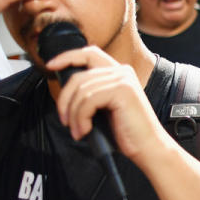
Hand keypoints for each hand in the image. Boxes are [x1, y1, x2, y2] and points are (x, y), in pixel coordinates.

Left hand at [46, 46, 165, 163]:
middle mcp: (122, 71)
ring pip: (81, 91)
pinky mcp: (122, 91)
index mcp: (119, 73)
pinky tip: (85, 130)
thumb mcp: (105, 107)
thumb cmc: (126, 131)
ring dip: (73, 115)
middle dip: (64, 100)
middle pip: (78, 76)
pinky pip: (88, 101)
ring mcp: (123, 80)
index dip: (68, 56)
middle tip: (65, 120)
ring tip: (78, 131)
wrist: (147, 146)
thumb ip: (92, 93)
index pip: (89, 53)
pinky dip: (81, 119)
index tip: (51, 65)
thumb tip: (65, 91)